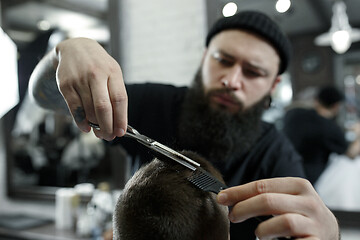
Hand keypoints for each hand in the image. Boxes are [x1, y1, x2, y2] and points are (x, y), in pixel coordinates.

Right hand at [56, 38, 126, 139]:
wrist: (75, 48)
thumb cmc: (99, 65)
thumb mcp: (112, 73)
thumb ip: (116, 94)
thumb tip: (119, 122)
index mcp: (112, 72)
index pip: (119, 99)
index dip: (121, 119)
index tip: (121, 132)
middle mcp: (96, 74)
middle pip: (104, 107)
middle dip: (107, 127)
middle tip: (109, 136)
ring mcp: (80, 79)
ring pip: (89, 110)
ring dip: (95, 126)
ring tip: (99, 132)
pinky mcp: (66, 85)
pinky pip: (74, 108)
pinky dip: (81, 122)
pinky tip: (86, 127)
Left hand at [217, 177, 338, 239]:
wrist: (329, 232)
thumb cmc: (299, 214)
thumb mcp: (286, 198)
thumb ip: (264, 195)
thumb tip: (229, 196)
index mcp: (298, 185)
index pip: (262, 186)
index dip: (239, 192)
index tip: (222, 198)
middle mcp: (309, 201)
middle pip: (268, 201)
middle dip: (244, 208)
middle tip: (233, 216)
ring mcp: (316, 223)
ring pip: (283, 222)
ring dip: (263, 230)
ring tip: (259, 234)